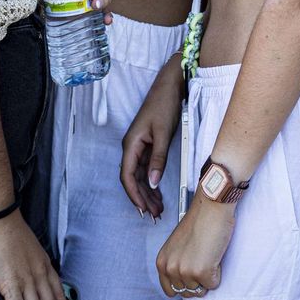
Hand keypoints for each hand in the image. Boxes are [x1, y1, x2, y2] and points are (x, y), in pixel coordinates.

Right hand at [121, 58, 185, 218]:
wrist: (171, 84)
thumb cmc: (165, 105)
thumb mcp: (163, 133)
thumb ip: (158, 158)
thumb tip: (153, 182)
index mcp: (131, 145)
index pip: (128, 177)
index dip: (134, 195)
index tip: (143, 209)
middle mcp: (132, 148)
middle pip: (134, 179)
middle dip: (142, 198)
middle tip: (154, 215)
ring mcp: (140, 146)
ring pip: (141, 175)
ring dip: (148, 192)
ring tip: (158, 208)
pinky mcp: (149, 144)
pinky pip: (147, 168)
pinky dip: (152, 181)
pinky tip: (158, 192)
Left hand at [156, 193, 234, 298]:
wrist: (212, 207)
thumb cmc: (200, 221)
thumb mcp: (178, 246)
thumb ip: (177, 263)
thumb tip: (187, 282)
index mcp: (162, 262)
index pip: (170, 290)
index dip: (185, 284)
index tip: (193, 274)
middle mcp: (170, 268)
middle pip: (186, 292)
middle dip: (198, 282)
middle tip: (204, 261)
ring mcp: (185, 271)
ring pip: (201, 290)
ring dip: (208, 277)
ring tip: (209, 256)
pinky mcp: (202, 271)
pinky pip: (213, 284)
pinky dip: (218, 273)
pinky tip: (215, 255)